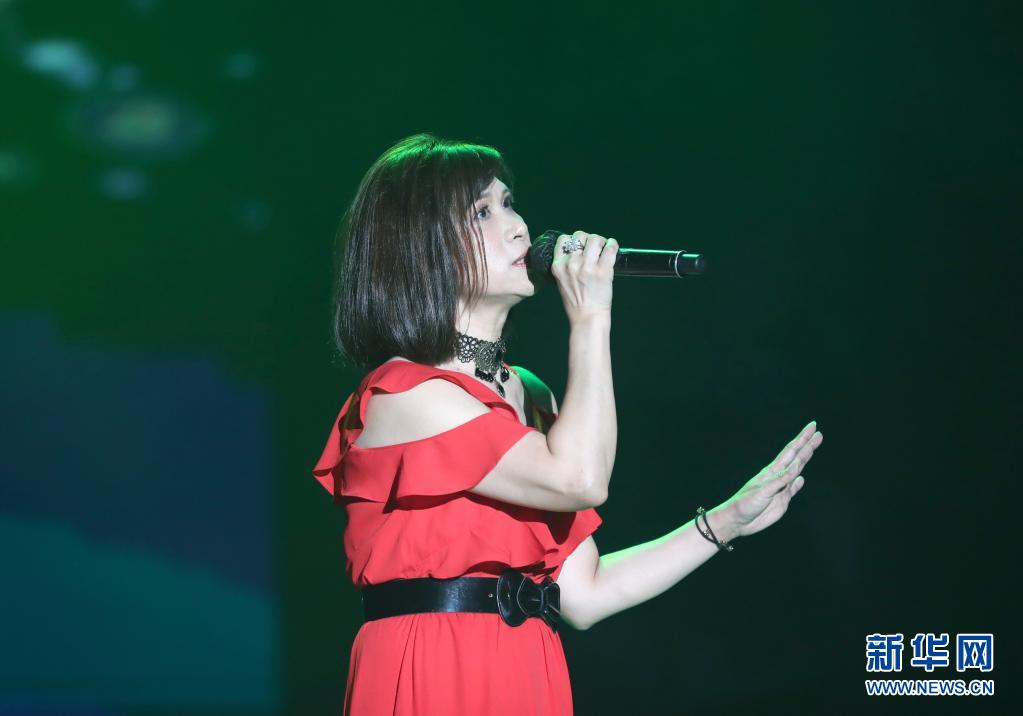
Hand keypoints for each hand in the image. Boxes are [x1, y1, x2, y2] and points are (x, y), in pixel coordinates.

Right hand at [551, 231, 617, 322]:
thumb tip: (578, 249)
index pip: (564, 240)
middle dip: (588, 239)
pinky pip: (610, 248)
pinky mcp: (603, 270)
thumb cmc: (575, 302)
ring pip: (595, 239)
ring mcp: (587, 266)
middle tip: (594, 247)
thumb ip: (566, 265)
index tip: (580, 246)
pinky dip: (613, 245)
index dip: (574, 240)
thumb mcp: (562, 281)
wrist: (587, 317)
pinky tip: (612, 247)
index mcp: (558, 266)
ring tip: (604, 247)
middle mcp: (571, 263)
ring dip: (601, 241)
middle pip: (580, 236)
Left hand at [722, 421, 822, 538]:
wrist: (738, 520)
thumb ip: (780, 481)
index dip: (802, 439)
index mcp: (772, 471)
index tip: (812, 426)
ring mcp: (780, 488)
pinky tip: (801, 479)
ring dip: (805, 458)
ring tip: (812, 447)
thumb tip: (798, 471)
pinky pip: (792, 489)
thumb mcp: (763, 491)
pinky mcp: (782, 501)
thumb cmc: (745, 503)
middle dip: (807, 444)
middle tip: (818, 432)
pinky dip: (797, 484)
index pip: (791, 451)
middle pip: (796, 457)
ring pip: (797, 470)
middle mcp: (777, 477)